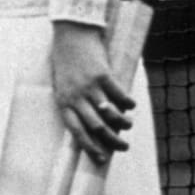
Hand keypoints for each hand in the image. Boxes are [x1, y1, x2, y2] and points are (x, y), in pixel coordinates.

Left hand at [50, 20, 133, 160]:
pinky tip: (131, 106)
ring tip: (130, 126)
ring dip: (123, 123)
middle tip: (124, 147)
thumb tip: (94, 124)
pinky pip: (119, 94)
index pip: (76, 131)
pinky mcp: (102, 74)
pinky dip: (127, 103)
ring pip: (109, 113)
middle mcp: (75, 97)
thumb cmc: (67, 62)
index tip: (102, 159)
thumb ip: (75, 104)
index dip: (89, 146)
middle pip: (95, 127)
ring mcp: (89, 86)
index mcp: (62, 102)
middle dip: (111, 141)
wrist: (71, 35)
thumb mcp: (63, 85)